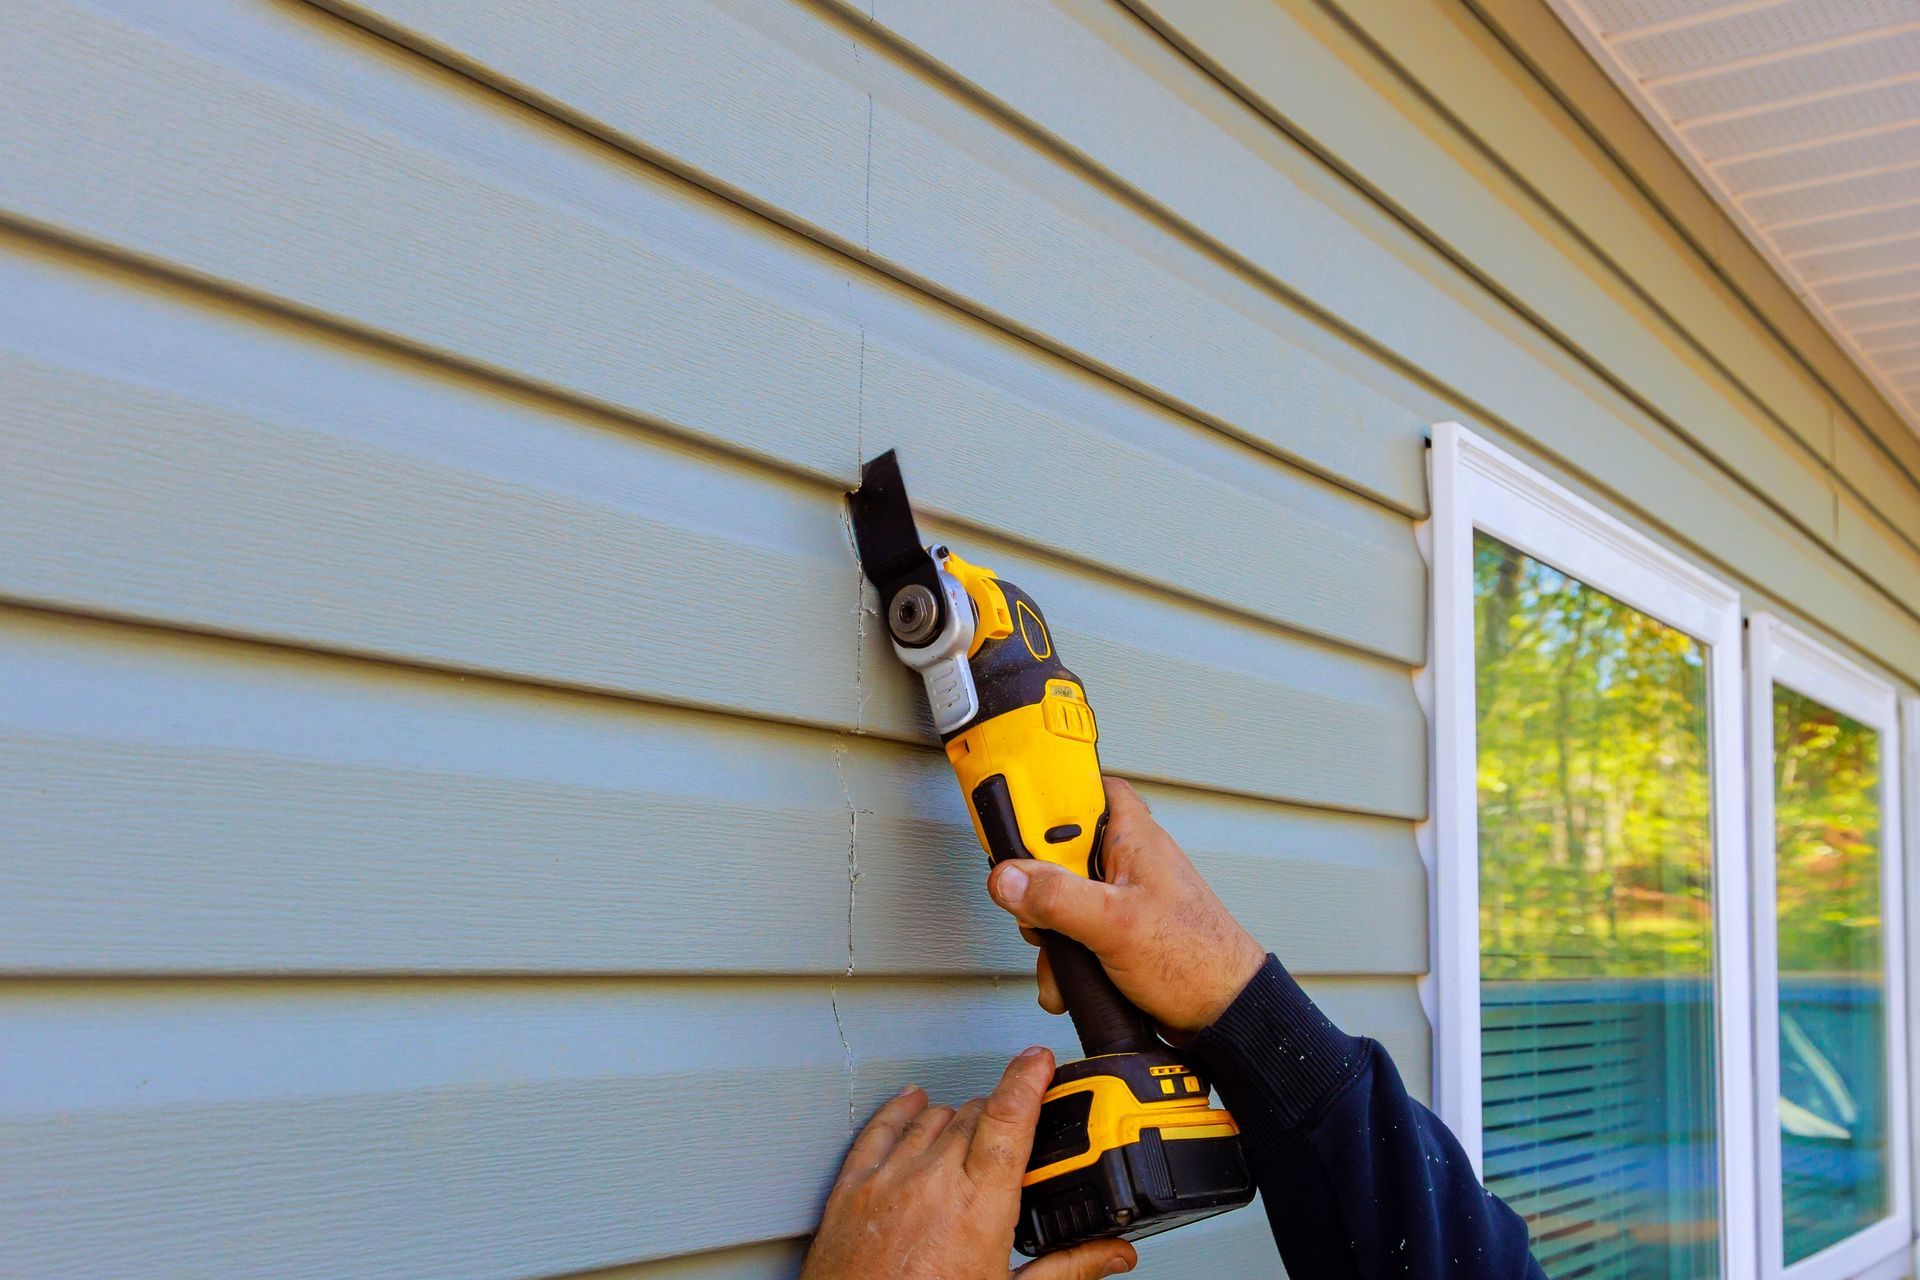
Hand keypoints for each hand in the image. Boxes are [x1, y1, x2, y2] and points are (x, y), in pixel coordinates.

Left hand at [800, 1047, 1136, 1279]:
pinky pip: (879, 1127)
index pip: (1009, 1118)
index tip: (1041, 1061)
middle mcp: (931, 1182)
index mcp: (977, 1207)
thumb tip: (1111, 1254)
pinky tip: (913, 1103)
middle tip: (1017, 1135)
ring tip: (973, 1135)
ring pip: (932, 1117)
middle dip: (1000, 1116)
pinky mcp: (852, 1188)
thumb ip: (1066, 1268)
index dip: (1028, 1079)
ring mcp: (888, 1180)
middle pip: (975, 1114)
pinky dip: (901, 1110)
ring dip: (958, 1118)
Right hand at [988, 777, 1264, 1034]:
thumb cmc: (1197, 959)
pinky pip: (1072, 932)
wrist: (1223, 1014)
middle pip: (1059, 849)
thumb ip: (1057, 897)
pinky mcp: (1115, 931)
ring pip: (1060, 896)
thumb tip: (1009, 879)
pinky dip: (1065, 957)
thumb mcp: (1115, 923)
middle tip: (1038, 906)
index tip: (1015, 821)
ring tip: (1060, 953)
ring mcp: (1119, 898)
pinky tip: (1069, 979)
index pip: (1084, 788)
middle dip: (1038, 884)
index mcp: (1132, 837)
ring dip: (1049, 930)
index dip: (1049, 798)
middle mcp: (1124, 861)